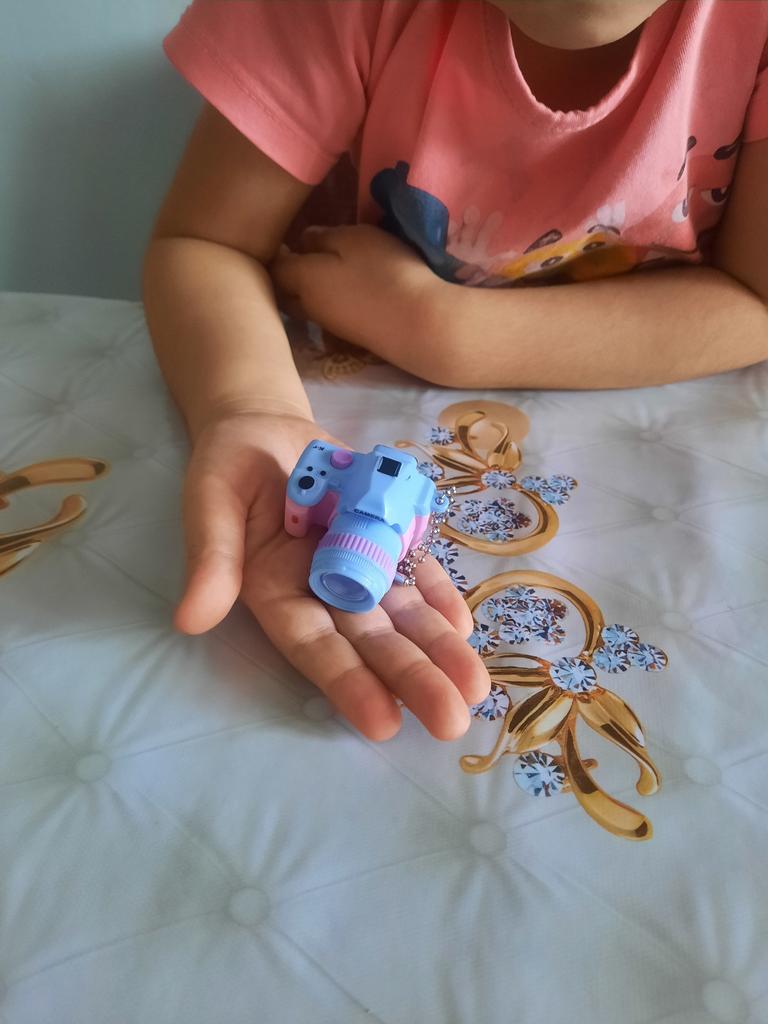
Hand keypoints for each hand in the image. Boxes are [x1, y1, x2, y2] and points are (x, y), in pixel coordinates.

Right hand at [175, 409, 490, 740]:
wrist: (266, 429)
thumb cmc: (228, 469)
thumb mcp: (210, 502)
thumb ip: (210, 557)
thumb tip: (190, 620)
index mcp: (275, 593)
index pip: (314, 646)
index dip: (347, 682)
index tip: (383, 723)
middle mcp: (324, 591)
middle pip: (371, 641)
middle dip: (411, 679)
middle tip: (452, 722)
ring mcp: (362, 565)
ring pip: (403, 614)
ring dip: (438, 649)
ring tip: (475, 687)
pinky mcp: (388, 536)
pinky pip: (417, 570)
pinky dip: (440, 595)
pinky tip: (466, 625)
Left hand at [271, 225, 441, 371]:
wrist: (418, 325)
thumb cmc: (384, 272)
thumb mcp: (354, 239)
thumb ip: (323, 237)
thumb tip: (303, 240)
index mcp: (303, 280)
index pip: (274, 268)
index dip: (276, 253)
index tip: (284, 240)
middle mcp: (309, 307)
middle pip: (285, 294)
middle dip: (286, 277)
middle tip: (298, 256)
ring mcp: (330, 325)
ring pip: (305, 306)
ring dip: (306, 290)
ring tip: (322, 269)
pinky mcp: (350, 335)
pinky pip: (327, 314)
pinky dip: (327, 300)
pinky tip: (345, 288)